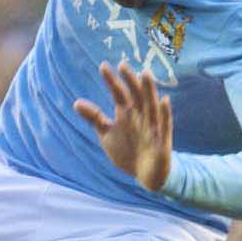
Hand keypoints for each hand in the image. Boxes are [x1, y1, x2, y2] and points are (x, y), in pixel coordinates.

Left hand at [73, 62, 171, 191]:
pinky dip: (165, 113)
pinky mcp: (162, 139)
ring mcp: (152, 126)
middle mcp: (140, 116)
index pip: (119, 94)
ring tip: (145, 74)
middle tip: (122, 65)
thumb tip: (76, 103)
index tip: (103, 67)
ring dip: (148, 90)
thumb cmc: (128, 151)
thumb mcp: (107, 134)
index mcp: (126, 113)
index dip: (112, 81)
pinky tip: (165, 100)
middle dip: (129, 81)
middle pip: (135, 95)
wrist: (146, 175)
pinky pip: (165, 124)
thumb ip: (94, 118)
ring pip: (151, 105)